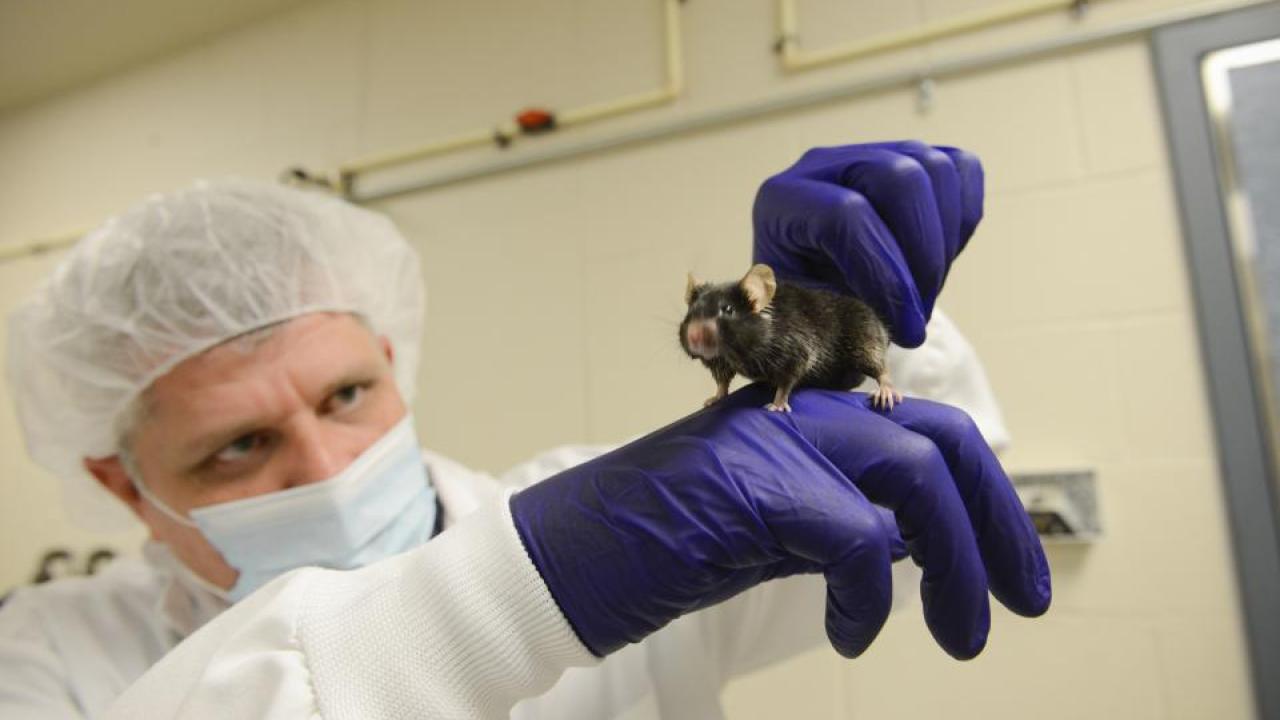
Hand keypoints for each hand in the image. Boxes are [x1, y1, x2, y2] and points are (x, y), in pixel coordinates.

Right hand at [510, 386, 1049, 659]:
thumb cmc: (659, 547)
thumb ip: (841, 520)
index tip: (1010, 567)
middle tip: (1027, 600)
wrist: (563, 556)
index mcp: (806, 421)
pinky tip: (855, 638)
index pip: (925, 433)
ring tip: (965, 637)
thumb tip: (917, 541)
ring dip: (956, 562)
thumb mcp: (772, 532)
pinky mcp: (755, 488)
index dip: (983, 495)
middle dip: (999, 521)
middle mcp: (800, 417)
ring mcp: (777, 443)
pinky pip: (856, 540)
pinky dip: (869, 599)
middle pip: (942, 442)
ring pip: (917, 477)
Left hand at [752, 140, 983, 347]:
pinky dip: (963, 218)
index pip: (846, 217)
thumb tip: (882, 337)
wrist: (815, 291)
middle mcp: (824, 165)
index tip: (908, 329)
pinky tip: (941, 259)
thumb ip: (828, 320)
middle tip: (920, 311)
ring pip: (935, 170)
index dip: (887, 277)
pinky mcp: (911, 157)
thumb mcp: (803, 320)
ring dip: (945, 243)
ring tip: (926, 291)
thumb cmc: (806, 308)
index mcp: (783, 200)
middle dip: (924, 255)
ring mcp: (871, 153)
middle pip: (899, 178)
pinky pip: (961, 169)